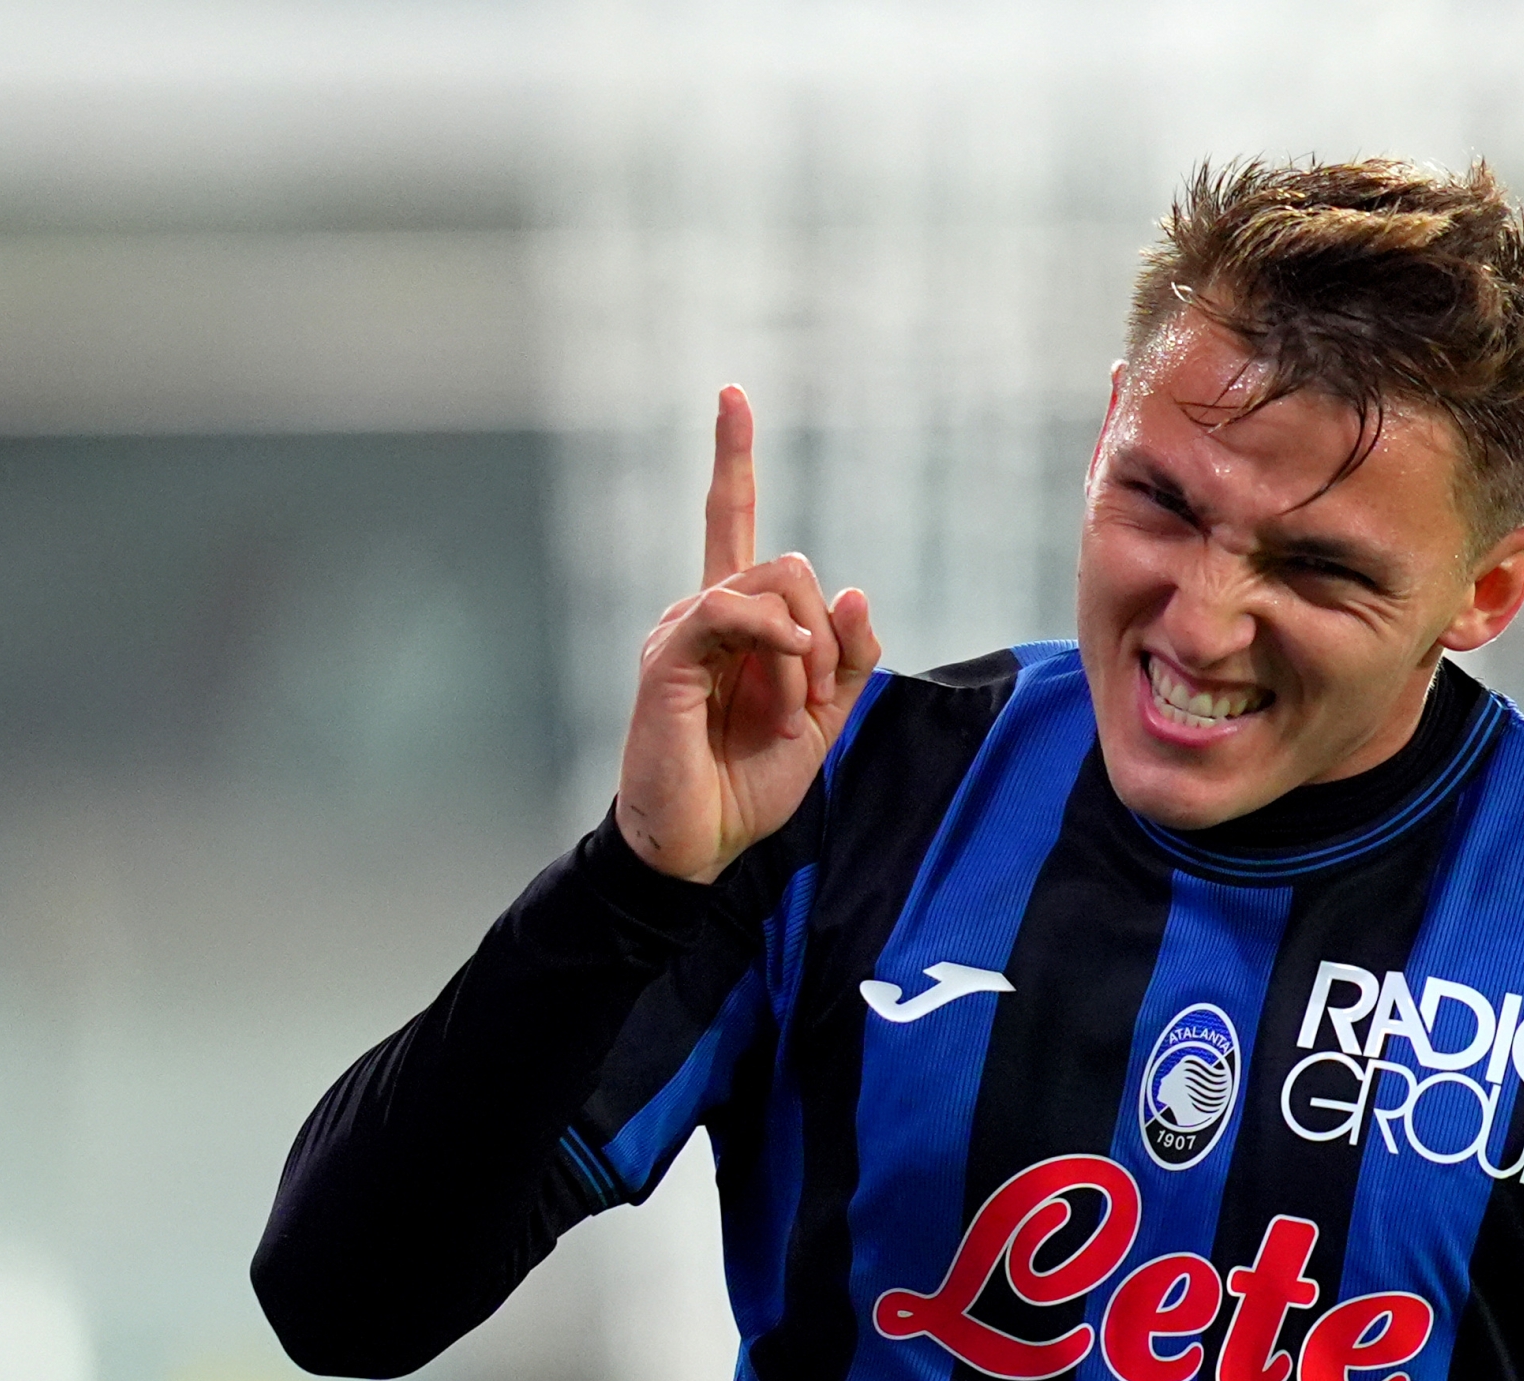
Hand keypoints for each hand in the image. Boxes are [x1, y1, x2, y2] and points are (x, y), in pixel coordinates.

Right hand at [616, 385, 881, 881]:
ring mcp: (681, 630)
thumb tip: (854, 591)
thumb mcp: (825, 718)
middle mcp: (702, 612)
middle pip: (783, 561)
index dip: (731, 458)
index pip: (728, 520)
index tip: (731, 395)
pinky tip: (788, 688)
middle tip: (818, 698)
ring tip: (794, 715)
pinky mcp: (669, 657)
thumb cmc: (750, 780)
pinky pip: (731, 611)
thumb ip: (847, 658)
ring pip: (769, 586)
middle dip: (824, 631)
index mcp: (737, 621)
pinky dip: (777, 643)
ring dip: (805, 655)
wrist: (702, 841)